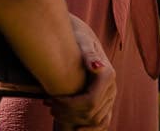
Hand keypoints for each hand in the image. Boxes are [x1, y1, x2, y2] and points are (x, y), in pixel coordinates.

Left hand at [47, 16, 116, 130]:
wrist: (80, 38)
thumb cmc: (77, 37)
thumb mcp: (82, 41)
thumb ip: (89, 53)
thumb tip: (96, 66)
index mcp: (108, 75)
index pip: (90, 102)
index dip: (68, 106)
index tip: (50, 99)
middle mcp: (112, 88)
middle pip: (90, 113)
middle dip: (66, 113)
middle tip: (48, 104)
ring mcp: (109, 97)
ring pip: (94, 120)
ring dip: (72, 120)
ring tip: (54, 110)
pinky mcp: (104, 103)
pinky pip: (101, 123)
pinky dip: (87, 129)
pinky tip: (72, 128)